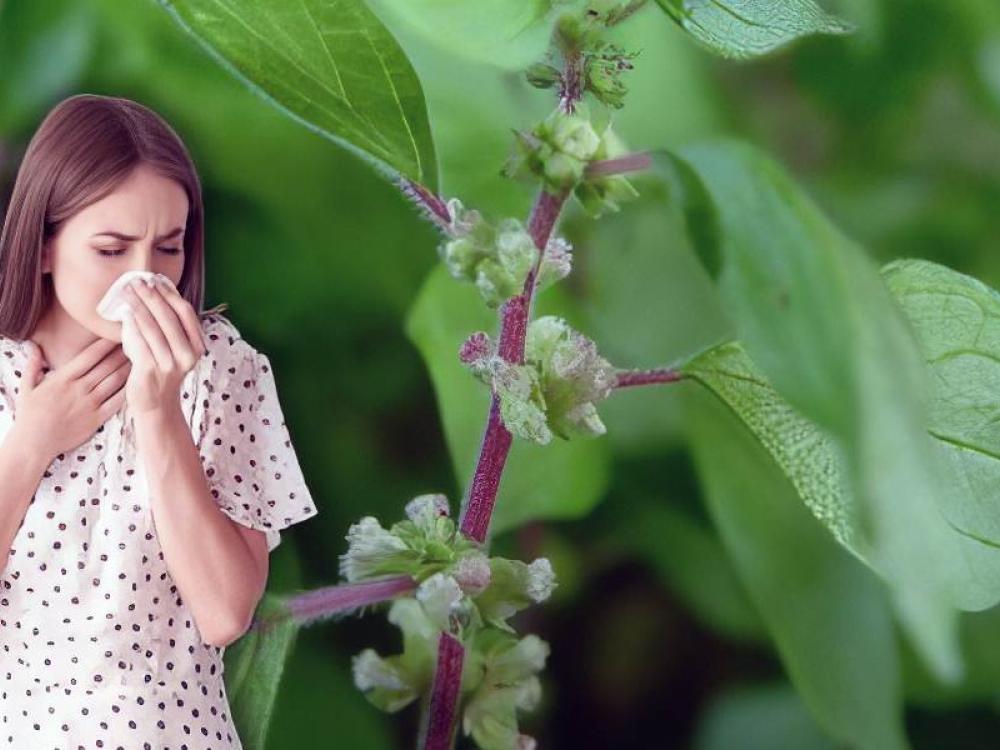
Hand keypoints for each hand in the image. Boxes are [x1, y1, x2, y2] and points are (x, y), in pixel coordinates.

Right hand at [14, 337, 130, 458]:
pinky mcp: (97, 419)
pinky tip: (140, 382)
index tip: (118, 332)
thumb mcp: (27, 387)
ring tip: (143, 357)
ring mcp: (90, 404)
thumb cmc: (29, 415)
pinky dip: (129, 391)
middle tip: (138, 340)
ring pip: (115, 381)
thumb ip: (33, 365)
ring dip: (130, 368)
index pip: (89, 355)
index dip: (106, 343)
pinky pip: (117, 402)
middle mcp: (79, 388)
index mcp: (63, 378)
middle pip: (107, 366)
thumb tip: (34, 345)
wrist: (34, 444)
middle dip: (123, 352)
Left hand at [119, 277, 207, 417]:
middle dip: (152, 295)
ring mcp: (170, 363)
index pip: (185, 313)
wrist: (156, 405)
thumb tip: (154, 294)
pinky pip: (140, 341)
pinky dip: (132, 324)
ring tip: (127, 292)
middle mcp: (188, 354)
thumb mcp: (173, 349)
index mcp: (197, 346)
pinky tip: (125, 313)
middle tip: (137, 281)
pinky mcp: (151, 370)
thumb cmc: (160, 372)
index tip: (155, 280)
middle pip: (169, 316)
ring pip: (154, 326)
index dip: (170, 294)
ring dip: (139, 305)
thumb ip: (169, 328)